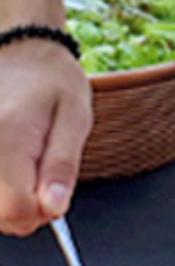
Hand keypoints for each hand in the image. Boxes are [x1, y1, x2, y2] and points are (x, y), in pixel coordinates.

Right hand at [0, 43, 91, 235]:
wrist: (18, 53)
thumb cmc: (51, 81)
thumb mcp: (75, 118)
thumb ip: (63, 166)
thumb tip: (54, 208)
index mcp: (8, 137)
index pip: (16, 208)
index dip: (41, 212)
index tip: (55, 195)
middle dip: (25, 209)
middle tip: (43, 181)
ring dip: (7, 201)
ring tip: (25, 167)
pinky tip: (10, 170)